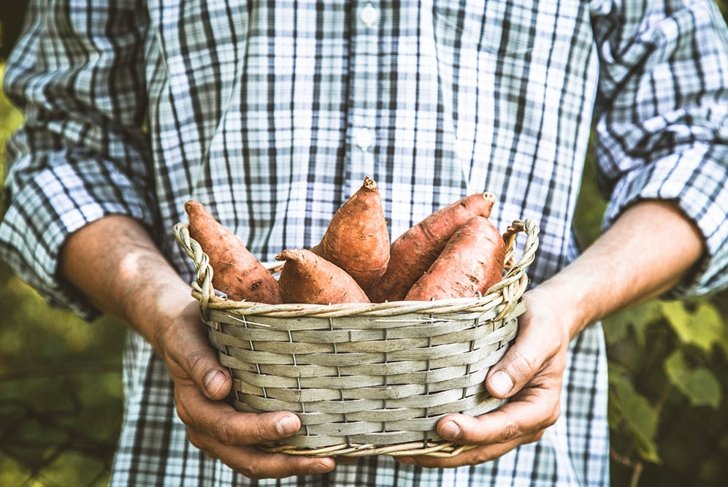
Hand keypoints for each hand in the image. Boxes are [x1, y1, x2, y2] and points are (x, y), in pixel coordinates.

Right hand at [156, 301, 335, 478]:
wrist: (179, 333)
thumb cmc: (187, 331)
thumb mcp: (187, 340)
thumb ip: (200, 363)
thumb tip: (219, 388)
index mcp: (194, 408)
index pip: (228, 428)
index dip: (260, 430)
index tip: (294, 423)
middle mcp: (206, 429)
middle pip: (246, 458)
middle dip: (285, 463)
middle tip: (324, 460)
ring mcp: (220, 435)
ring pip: (255, 462)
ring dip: (290, 465)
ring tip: (326, 462)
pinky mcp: (237, 431)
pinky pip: (261, 452)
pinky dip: (286, 455)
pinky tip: (315, 451)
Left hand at [397, 288, 569, 467]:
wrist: (547, 320)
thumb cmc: (543, 324)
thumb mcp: (540, 335)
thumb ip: (522, 361)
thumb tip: (495, 389)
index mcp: (541, 407)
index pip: (505, 427)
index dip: (474, 432)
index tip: (444, 426)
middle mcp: (526, 423)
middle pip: (485, 448)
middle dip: (449, 453)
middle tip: (410, 450)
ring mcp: (508, 422)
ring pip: (474, 448)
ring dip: (441, 452)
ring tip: (405, 452)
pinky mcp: (492, 415)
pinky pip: (469, 435)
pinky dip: (444, 439)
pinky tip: (416, 437)